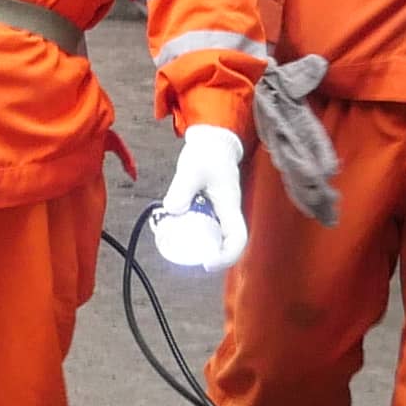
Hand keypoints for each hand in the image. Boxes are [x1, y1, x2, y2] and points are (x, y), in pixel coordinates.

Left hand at [147, 123, 249, 272]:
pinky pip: (200, 226)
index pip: (237, 240)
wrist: (212, 141)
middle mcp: (227, 214)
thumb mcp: (193, 169)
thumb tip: (172, 210)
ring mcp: (218, 213)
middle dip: (204, 254)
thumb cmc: (208, 153)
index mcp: (230, 207)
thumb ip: (182, 188)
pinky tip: (167, 223)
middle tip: (180, 253)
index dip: (226, 257)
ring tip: (168, 236)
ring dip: (192, 243)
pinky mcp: (208, 209)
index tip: (207, 263)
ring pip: (210, 237)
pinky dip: (186, 229)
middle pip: (223, 244)